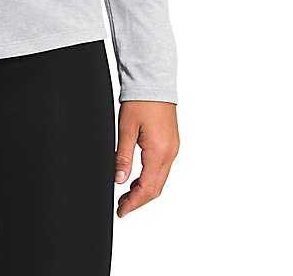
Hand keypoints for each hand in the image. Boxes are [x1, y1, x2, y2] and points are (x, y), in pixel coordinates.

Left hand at [113, 100, 178, 217]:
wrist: (153, 80)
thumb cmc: (141, 100)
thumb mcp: (126, 129)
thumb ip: (123, 157)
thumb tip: (119, 180)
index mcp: (159, 152)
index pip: (147, 188)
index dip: (134, 203)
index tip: (121, 211)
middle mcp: (170, 153)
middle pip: (156, 188)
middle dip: (139, 200)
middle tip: (122, 207)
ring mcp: (173, 148)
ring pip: (160, 179)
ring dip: (144, 190)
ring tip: (126, 195)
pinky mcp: (171, 143)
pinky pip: (162, 168)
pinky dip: (150, 178)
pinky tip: (138, 178)